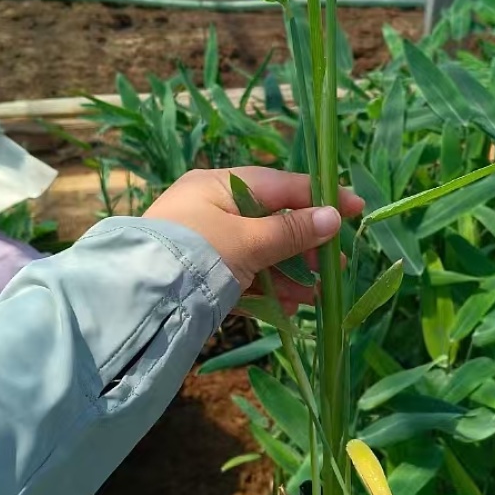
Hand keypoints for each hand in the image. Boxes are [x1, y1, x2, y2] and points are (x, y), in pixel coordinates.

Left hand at [143, 167, 363, 308]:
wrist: (138, 299)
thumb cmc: (196, 255)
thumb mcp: (249, 241)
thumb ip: (292, 231)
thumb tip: (333, 217)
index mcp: (221, 185)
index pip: (283, 185)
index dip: (322, 199)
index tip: (356, 210)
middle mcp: (212, 208)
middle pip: (273, 222)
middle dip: (305, 247)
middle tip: (332, 268)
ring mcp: (206, 242)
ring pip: (260, 253)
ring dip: (289, 274)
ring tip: (314, 296)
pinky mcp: (200, 274)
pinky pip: (243, 276)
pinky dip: (266, 290)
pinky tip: (289, 308)